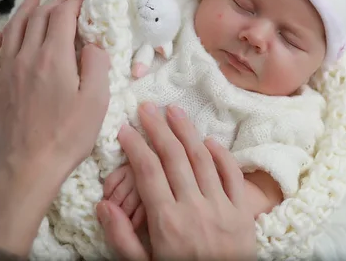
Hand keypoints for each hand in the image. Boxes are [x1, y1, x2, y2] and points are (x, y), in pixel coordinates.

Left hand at [0, 0, 109, 175]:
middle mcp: (26, 58)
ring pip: (12, 30)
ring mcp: (4, 72)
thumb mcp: (97, 101)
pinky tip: (2, 33)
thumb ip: (97, 65)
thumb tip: (93, 44)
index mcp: (54, 59)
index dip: (74, 3)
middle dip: (54, 3)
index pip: (62, 17)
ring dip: (25, 11)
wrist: (29, 166)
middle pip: (37, 18)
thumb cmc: (68, 136)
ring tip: (34, 0)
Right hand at [97, 103, 255, 260]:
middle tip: (147, 108)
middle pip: (174, 158)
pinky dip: (222, 155)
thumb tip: (103, 205)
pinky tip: (209, 140)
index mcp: (167, 222)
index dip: (135, 146)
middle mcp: (194, 208)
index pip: (148, 172)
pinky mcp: (243, 211)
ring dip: (188, 132)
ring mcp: (222, 207)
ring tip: (174, 111)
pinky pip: (233, 176)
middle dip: (158, 129)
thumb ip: (123, 237)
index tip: (125, 129)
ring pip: (203, 159)